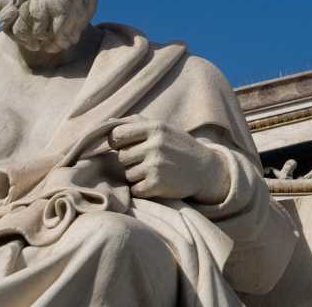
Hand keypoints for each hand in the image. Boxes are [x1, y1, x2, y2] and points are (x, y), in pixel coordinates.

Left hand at [108, 118, 226, 200]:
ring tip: (155, 171)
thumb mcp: (162, 127)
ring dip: (137, 176)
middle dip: (130, 161)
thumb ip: (136, 123)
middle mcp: (155, 144)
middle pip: (122, 157)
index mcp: (155, 127)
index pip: (116, 134)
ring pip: (127, 174)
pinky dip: (142, 189)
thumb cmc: (178, 146)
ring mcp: (156, 165)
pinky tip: (156, 183)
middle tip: (147, 161)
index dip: (117, 142)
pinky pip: (135, 189)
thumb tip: (107, 122)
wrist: (205, 169)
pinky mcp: (157, 184)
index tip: (126, 147)